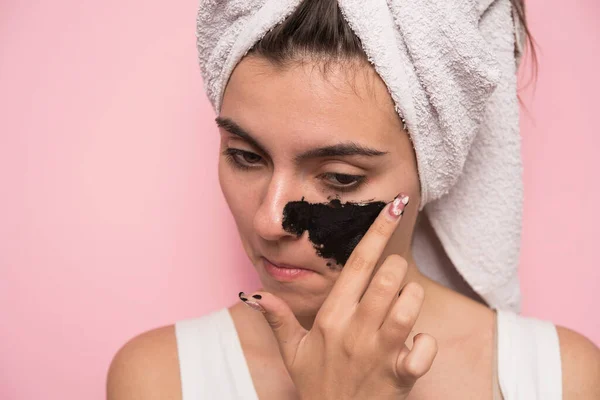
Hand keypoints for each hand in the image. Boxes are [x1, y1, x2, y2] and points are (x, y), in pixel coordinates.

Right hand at [245, 194, 437, 399]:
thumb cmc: (317, 385)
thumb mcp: (293, 352)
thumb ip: (278, 319)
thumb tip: (254, 294)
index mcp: (332, 317)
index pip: (358, 263)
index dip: (377, 231)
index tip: (394, 206)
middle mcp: (356, 329)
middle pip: (390, 277)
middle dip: (397, 269)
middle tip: (392, 278)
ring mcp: (380, 351)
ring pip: (409, 305)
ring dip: (412, 300)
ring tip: (401, 307)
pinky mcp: (401, 374)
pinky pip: (424, 347)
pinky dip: (425, 344)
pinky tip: (413, 347)